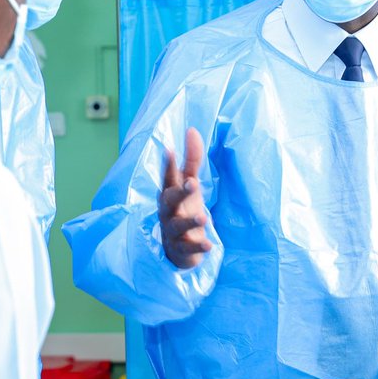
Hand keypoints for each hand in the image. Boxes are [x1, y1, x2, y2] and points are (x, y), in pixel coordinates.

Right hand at [159, 128, 212, 268]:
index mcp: (170, 193)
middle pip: (169, 200)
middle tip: (192, 183)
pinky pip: (187, 248)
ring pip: (177, 225)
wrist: (177, 248)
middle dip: (179, 192)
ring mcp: (173, 230)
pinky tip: (209, 245)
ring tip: (204, 217)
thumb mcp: (189, 184)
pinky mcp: (181, 248)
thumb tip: (192, 130)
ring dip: (189, 221)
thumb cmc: (183, 208)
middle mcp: (168, 210)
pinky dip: (197, 247)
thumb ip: (192, 159)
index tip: (168, 149)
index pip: (168, 176)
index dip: (168, 164)